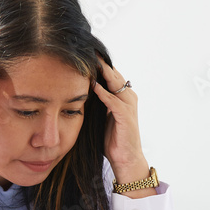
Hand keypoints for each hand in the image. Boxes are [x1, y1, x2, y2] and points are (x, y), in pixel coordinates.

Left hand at [91, 58, 152, 193]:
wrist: (125, 159)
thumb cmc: (112, 139)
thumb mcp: (101, 116)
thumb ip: (96, 102)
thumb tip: (80, 90)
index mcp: (123, 96)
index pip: (110, 75)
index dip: (99, 64)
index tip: (85, 53)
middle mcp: (128, 97)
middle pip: (113, 74)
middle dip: (100, 63)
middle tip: (86, 50)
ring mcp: (129, 106)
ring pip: (115, 83)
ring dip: (103, 72)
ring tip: (90, 61)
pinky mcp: (126, 116)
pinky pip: (114, 101)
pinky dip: (104, 93)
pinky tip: (93, 86)